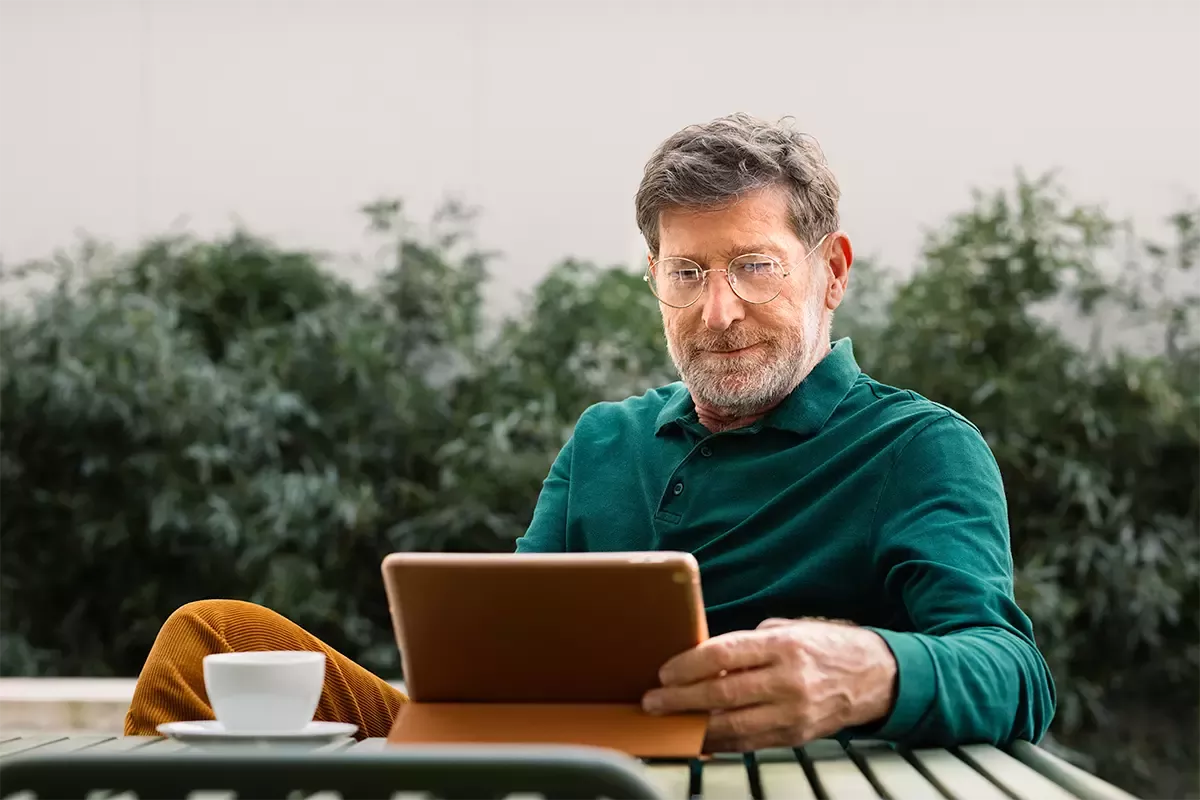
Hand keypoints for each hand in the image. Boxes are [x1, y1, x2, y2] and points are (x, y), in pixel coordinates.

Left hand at [641, 617, 897, 751]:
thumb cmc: (828, 646)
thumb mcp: (790, 629)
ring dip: (694, 725)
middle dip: (681, 699)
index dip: (689, 665)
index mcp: (783, 646)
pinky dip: (720, 742)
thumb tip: (707, 655)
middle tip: (653, 701)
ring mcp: (793, 713)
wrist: (875, 677)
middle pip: (722, 694)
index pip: (724, 655)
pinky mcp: (796, 736)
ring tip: (668, 721)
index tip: (665, 671)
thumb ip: (750, 643)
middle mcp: (788, 681)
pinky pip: (749, 743)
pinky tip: (699, 737)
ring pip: (733, 725)